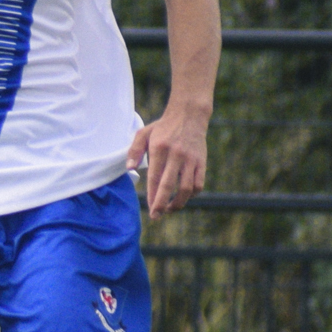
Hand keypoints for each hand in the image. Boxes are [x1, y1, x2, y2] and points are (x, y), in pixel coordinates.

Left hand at [126, 106, 207, 220]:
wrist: (189, 115)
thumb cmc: (162, 128)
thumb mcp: (143, 133)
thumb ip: (134, 151)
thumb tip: (130, 168)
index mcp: (159, 149)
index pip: (154, 177)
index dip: (151, 195)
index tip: (149, 208)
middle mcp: (176, 155)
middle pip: (169, 185)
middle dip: (162, 204)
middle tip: (156, 216)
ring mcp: (190, 159)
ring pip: (186, 188)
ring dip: (178, 203)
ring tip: (169, 209)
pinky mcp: (201, 162)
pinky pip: (198, 184)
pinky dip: (191, 194)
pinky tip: (182, 197)